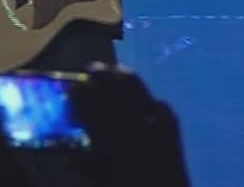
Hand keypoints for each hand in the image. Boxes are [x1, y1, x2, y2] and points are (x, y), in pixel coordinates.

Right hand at [74, 62, 191, 186]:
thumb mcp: (100, 181)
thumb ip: (85, 165)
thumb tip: (69, 154)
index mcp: (108, 140)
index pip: (89, 105)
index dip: (79, 93)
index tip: (71, 88)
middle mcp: (132, 126)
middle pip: (114, 88)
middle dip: (102, 75)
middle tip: (91, 69)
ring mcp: (156, 125)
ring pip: (139, 90)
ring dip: (125, 78)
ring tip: (116, 72)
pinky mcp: (174, 133)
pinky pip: (161, 108)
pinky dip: (151, 102)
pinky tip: (147, 102)